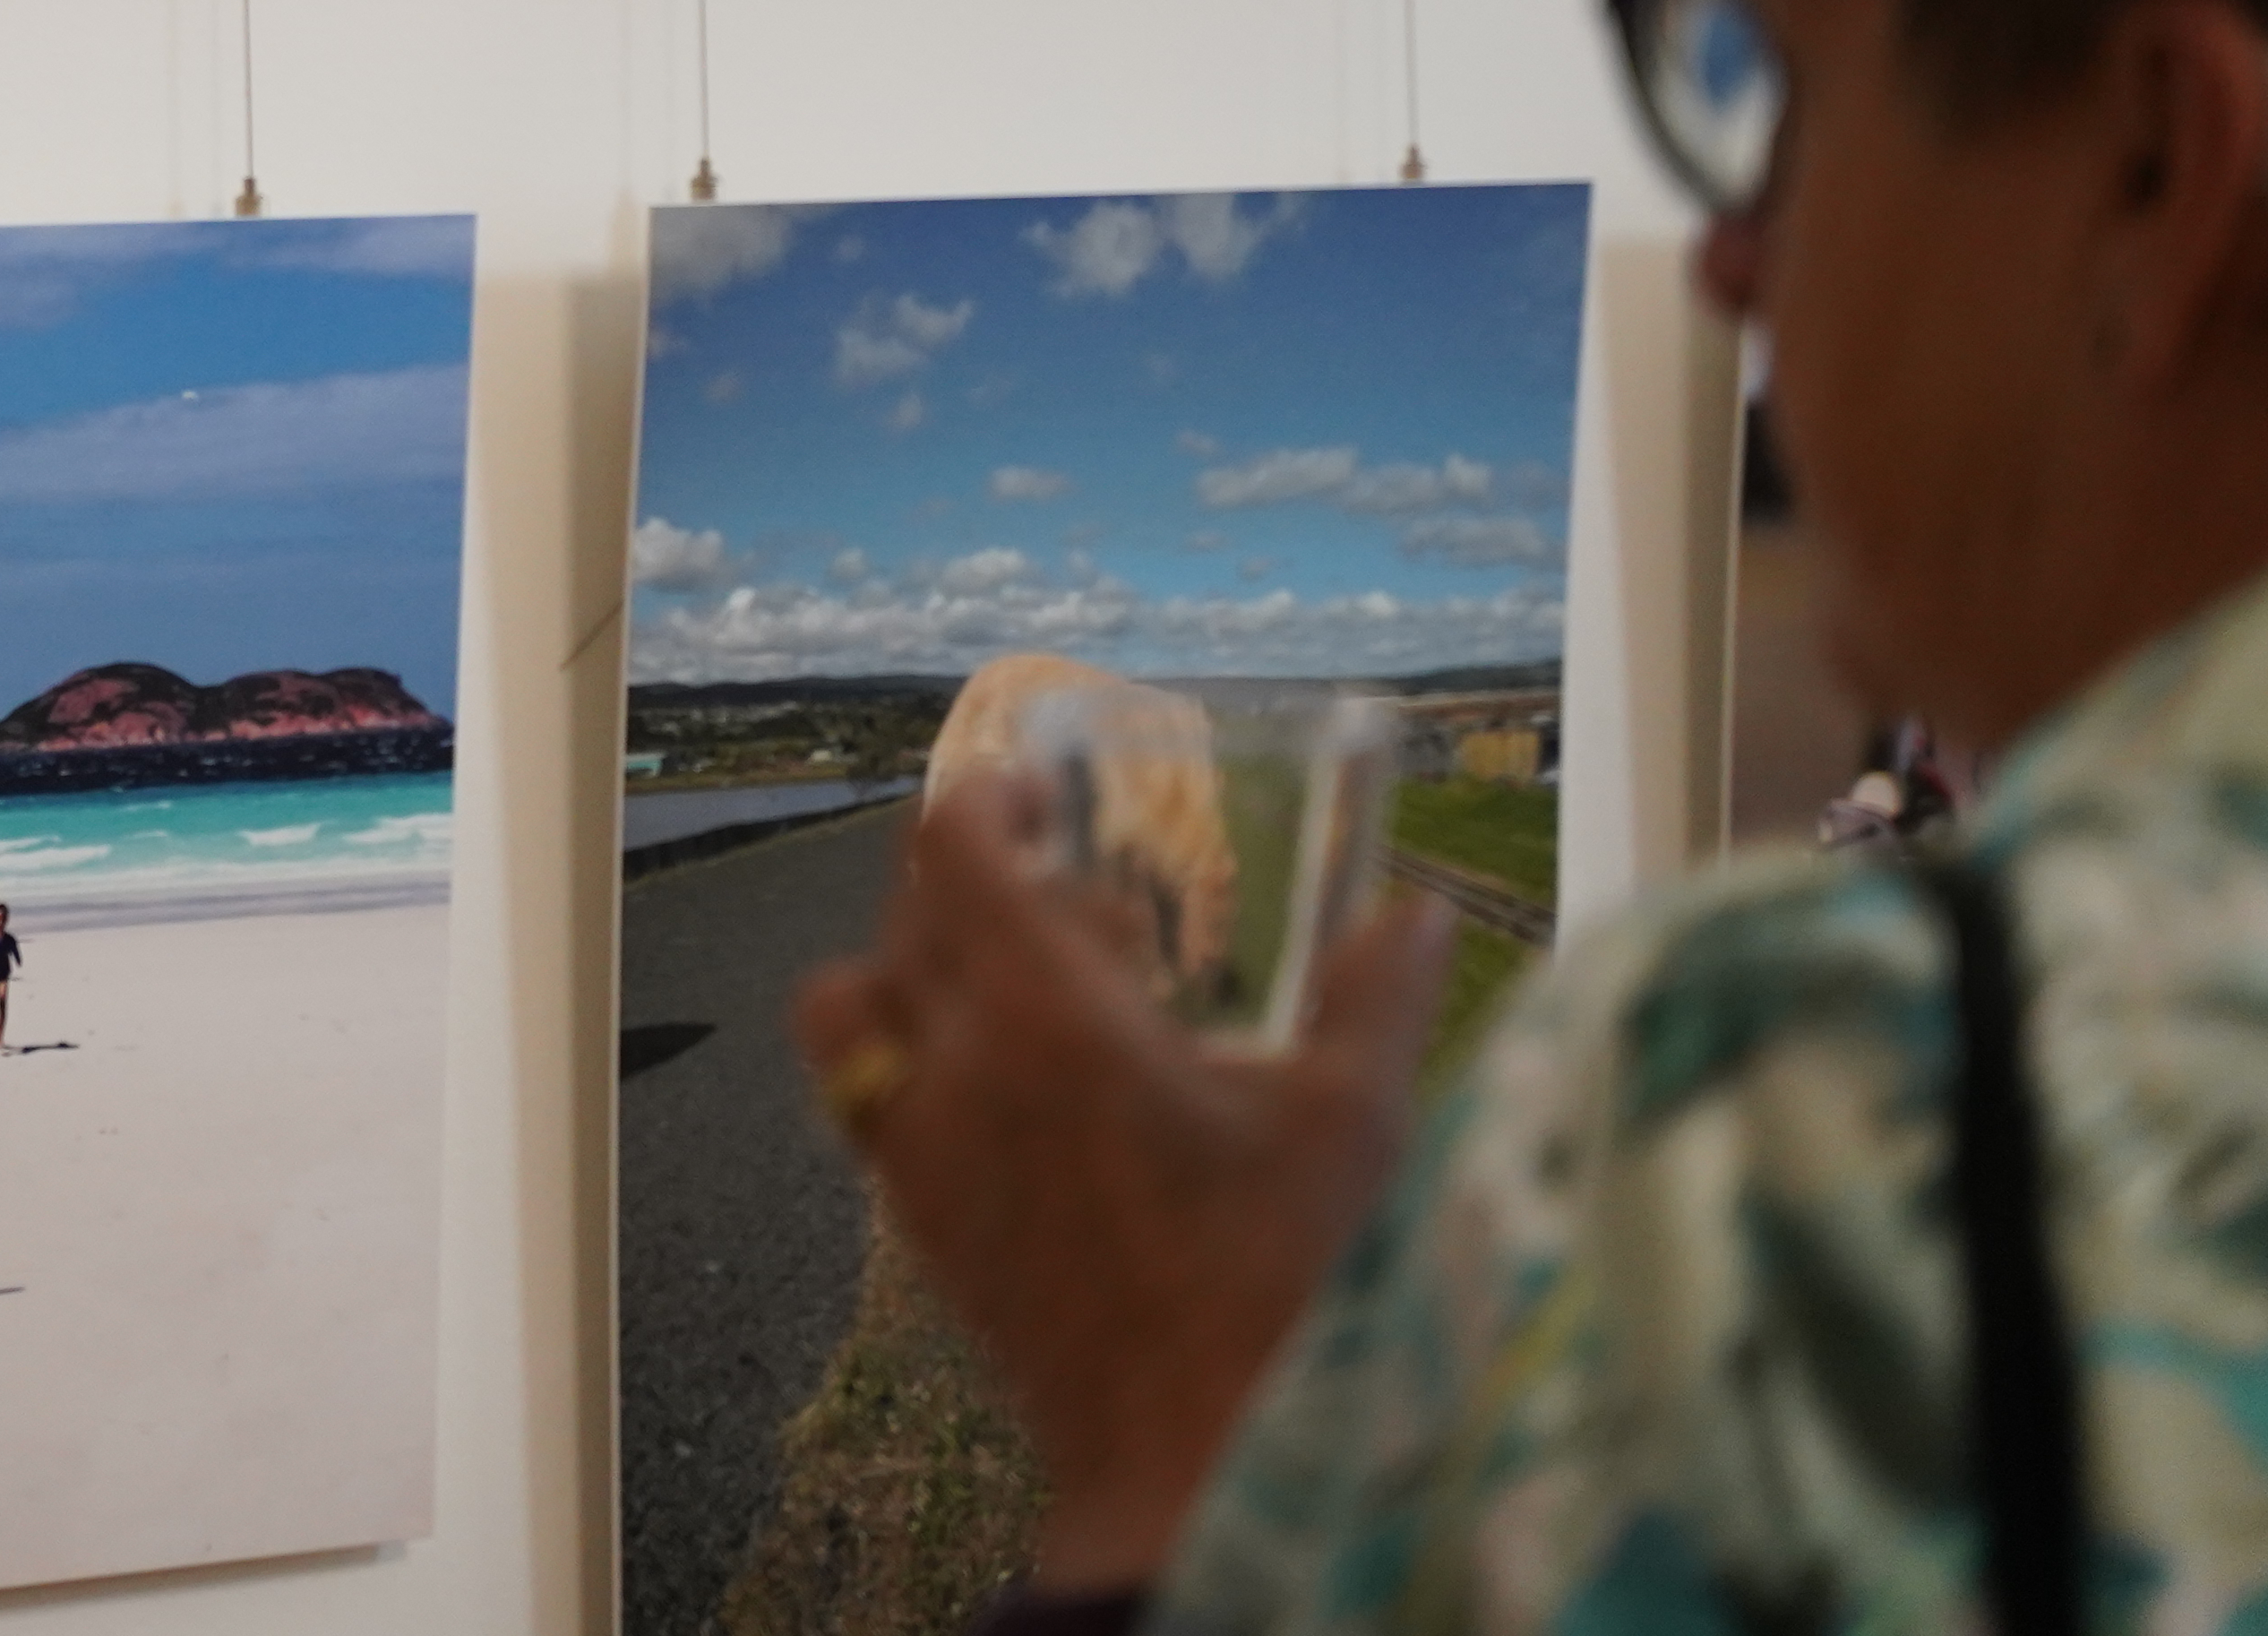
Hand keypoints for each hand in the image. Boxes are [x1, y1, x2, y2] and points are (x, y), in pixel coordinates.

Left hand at [790, 779, 1457, 1589]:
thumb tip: (1418, 906)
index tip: (1040, 805)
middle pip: (906, 918)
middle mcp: (954, 1067)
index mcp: (1049, 1016)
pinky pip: (860, 1101)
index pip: (952, 854)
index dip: (984, 804)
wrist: (1192, 1463)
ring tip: (1019, 1003)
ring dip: (912, 974)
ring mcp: (914, 1148)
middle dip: (980, 890)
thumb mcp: (1348, 1127)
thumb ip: (1376, 998)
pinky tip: (1017, 1103)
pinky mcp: (911, 1220)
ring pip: (849, 1009)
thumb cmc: (1278, 1288)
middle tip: (1090, 922)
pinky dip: (908, 1066)